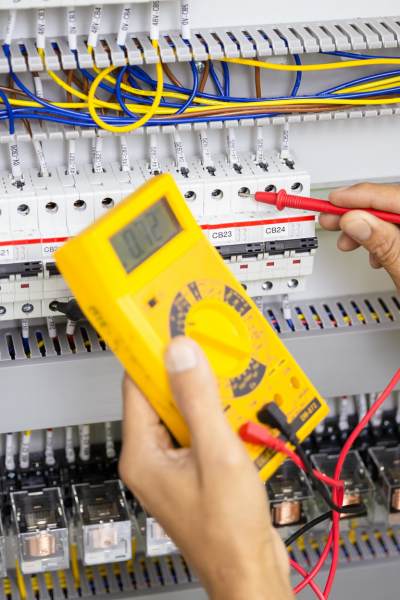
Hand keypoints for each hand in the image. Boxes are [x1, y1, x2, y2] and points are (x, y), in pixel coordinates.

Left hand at [119, 336, 292, 599]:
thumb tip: (181, 354)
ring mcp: (175, 464)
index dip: (155, 354)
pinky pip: (205, 431)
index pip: (137, 384)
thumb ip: (198, 399)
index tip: (171, 328)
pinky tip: (244, 418)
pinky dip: (224, 420)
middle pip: (165, 396)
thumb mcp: (217, 454)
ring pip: (189, 412)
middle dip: (192, 375)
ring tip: (236, 389)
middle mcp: (153, 457)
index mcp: (143, 453)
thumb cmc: (227, 531)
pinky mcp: (196, 469)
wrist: (252, 572)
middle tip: (213, 354)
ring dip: (214, 399)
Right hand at [318, 183, 399, 293]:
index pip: (393, 198)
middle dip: (358, 213)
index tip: (334, 200)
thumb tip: (354, 220)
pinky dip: (379, 239)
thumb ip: (382, 243)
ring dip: (365, 228)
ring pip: (392, 219)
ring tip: (345, 240)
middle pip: (391, 206)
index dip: (360, 197)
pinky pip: (397, 231)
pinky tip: (370, 252)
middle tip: (330, 218)